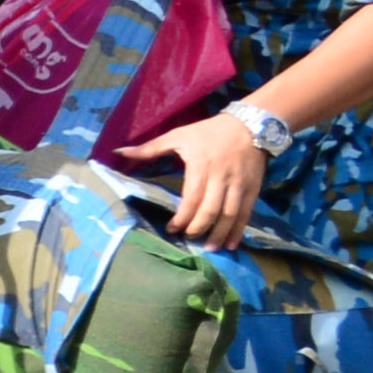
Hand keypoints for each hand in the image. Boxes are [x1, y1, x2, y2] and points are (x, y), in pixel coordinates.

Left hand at [128, 101, 270, 247]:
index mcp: (201, 165)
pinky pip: (246, 213)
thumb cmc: (209, 131)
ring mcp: (240, 184)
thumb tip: (119, 152)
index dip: (182, 217)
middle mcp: (222, 177)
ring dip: (219, 233)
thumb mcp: (178, 135)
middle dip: (199, 228)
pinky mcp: (254, 188)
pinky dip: (239, 230)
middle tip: (189, 238)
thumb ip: (149, 147)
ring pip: (230, 214)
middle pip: (211, 209)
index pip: (192, 198)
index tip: (171, 229)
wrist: (251, 124)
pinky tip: (231, 243)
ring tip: (210, 248)